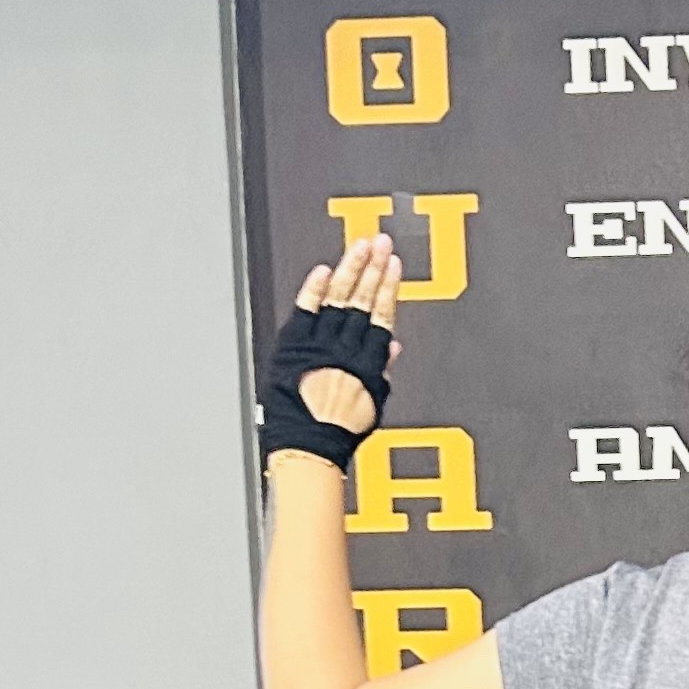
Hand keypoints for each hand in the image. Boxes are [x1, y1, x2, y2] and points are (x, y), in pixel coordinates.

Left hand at [261, 230, 402, 477]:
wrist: (308, 445)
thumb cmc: (337, 434)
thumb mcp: (371, 405)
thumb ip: (381, 372)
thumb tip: (392, 348)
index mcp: (367, 363)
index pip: (380, 315)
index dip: (388, 287)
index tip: (394, 265)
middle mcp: (346, 350)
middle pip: (362, 300)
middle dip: (374, 268)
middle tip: (382, 242)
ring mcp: (320, 346)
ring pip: (339, 299)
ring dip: (352, 269)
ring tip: (362, 246)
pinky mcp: (294, 347)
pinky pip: (305, 312)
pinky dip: (313, 290)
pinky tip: (323, 269)